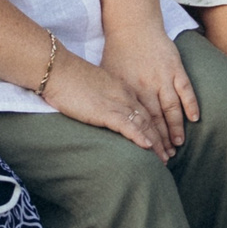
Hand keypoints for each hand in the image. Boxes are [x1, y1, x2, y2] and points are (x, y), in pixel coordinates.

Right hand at [46, 53, 172, 159]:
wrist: (57, 68)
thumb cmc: (69, 77)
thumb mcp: (94, 86)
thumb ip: (104, 97)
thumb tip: (103, 108)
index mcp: (123, 89)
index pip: (145, 110)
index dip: (156, 127)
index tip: (163, 141)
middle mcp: (125, 95)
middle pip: (150, 119)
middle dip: (162, 138)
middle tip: (170, 155)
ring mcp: (116, 103)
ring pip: (143, 125)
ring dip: (155, 143)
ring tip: (164, 159)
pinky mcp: (105, 111)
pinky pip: (127, 125)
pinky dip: (139, 136)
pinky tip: (148, 147)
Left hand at [100, 22, 198, 152]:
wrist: (132, 25)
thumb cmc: (117, 52)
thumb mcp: (108, 76)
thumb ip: (112, 97)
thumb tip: (109, 119)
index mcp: (128, 90)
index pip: (137, 121)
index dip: (143, 139)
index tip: (148, 155)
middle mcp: (145, 86)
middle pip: (155, 119)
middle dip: (161, 140)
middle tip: (165, 158)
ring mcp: (162, 77)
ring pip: (171, 108)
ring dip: (176, 128)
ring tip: (178, 144)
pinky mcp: (174, 67)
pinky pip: (185, 89)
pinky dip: (190, 104)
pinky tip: (194, 119)